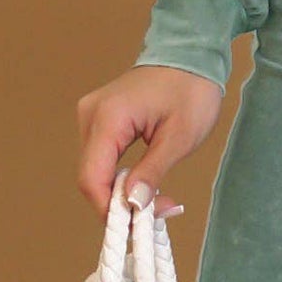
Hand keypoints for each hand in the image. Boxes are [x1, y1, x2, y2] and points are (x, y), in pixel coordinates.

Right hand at [75, 63, 224, 220]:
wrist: (191, 55)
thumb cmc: (191, 90)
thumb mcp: (179, 137)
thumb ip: (152, 172)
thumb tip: (131, 205)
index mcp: (108, 118)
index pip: (91, 177)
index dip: (108, 209)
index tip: (136, 225)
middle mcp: (91, 116)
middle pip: (92, 176)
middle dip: (120, 202)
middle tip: (160, 211)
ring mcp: (92, 116)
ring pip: (96, 170)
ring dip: (121, 191)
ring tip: (157, 200)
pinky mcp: (100, 119)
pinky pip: (102, 157)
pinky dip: (120, 176)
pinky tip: (143, 184)